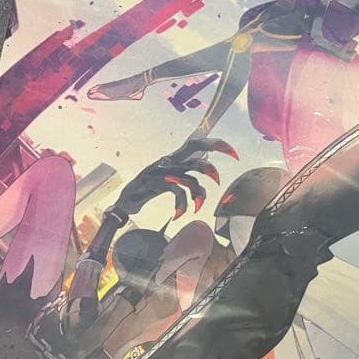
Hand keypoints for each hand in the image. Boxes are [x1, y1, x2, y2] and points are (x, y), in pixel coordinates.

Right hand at [114, 137, 237, 219]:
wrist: (126, 200)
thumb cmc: (151, 188)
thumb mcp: (172, 178)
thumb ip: (188, 171)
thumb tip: (206, 163)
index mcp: (174, 159)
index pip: (195, 144)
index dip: (214, 144)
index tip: (232, 152)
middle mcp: (168, 161)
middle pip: (192, 150)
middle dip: (210, 155)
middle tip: (223, 170)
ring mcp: (160, 171)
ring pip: (188, 174)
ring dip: (198, 192)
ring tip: (199, 205)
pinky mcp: (152, 184)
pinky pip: (175, 191)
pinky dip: (181, 204)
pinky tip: (179, 214)